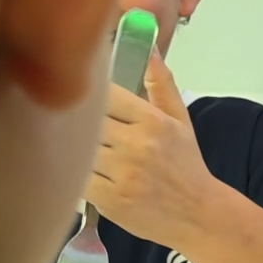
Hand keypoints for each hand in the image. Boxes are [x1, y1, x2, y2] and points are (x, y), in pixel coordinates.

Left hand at [85, 53, 220, 245]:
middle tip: (64, 119)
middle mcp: (137, 145)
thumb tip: (150, 48)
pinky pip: (78, 180)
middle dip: (74, 121)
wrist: (199, 214)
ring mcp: (123, 174)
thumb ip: (161, 84)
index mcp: (152, 121)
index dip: (87, 94)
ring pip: (78, 150)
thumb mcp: (180, 121)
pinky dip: (73, 174)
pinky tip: (75, 171)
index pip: (105, 94)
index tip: (80, 95)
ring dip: (70, 148)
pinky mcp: (111, 200)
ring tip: (66, 144)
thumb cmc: (186, 165)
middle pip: (87, 121)